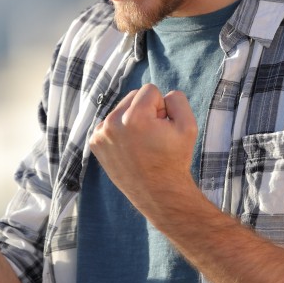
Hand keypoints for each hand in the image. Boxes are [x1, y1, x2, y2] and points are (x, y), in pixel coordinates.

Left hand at [88, 83, 198, 215]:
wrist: (158, 192)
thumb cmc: (174, 159)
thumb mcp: (188, 126)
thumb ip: (177, 99)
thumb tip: (161, 95)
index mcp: (135, 117)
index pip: (150, 90)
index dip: (162, 107)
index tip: (162, 126)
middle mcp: (112, 123)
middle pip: (132, 96)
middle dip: (146, 110)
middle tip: (153, 135)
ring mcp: (100, 134)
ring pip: (120, 109)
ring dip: (132, 119)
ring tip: (141, 143)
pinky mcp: (95, 142)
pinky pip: (110, 123)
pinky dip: (120, 131)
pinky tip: (129, 148)